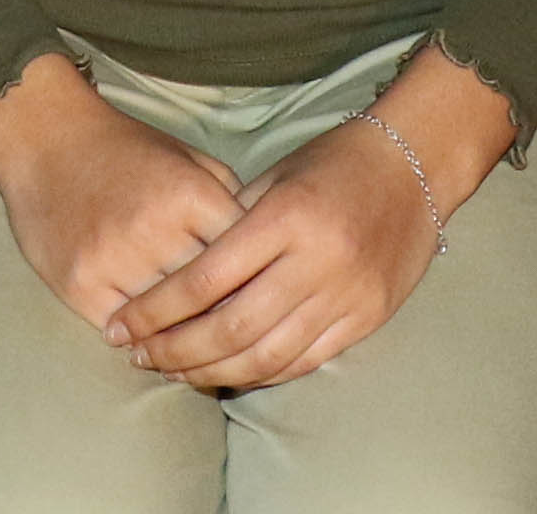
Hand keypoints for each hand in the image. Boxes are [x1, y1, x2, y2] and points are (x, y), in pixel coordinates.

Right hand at [0, 51, 245, 344]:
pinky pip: (123, 331)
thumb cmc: (124, 148)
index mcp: (189, 195)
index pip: (243, 259)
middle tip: (241, 335)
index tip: (265, 296)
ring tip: (203, 351)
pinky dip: (142, 340)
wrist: (44, 137)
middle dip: (227, 315)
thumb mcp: (187, 157)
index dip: (258, 282)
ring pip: (167, 323)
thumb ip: (226, 198)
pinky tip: (155, 343)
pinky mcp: (79, 284)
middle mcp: (154, 231)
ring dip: (186, 337)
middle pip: (209, 298)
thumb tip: (258, 249)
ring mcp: (113, 261)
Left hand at [117, 47, 510, 390]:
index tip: (120, 326)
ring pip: (265, 357)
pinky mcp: (367, 318)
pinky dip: (260, 373)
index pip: (204, 280)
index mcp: (285, 218)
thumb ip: (230, 226)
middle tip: (137, 358)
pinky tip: (228, 372)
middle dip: (174, 351)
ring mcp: (347, 295)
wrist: (416, 164)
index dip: (155, 311)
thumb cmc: (334, 162)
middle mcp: (317, 262)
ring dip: (211, 372)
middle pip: (230, 329)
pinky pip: (304, 362)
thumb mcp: (275, 177)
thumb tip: (175, 280)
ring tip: (174, 371)